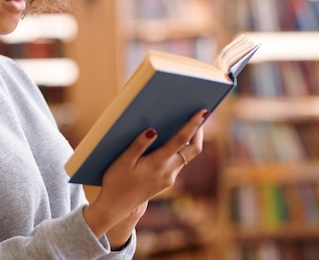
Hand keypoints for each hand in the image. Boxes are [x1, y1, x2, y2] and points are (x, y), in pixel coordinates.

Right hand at [82, 109, 206, 246]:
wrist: (116, 205)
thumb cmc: (116, 181)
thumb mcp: (123, 161)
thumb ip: (138, 145)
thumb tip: (152, 130)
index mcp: (158, 164)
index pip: (181, 141)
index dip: (193, 125)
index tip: (203, 112)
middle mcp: (168, 172)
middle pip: (193, 150)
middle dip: (198, 132)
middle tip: (200, 116)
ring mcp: (169, 178)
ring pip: (186, 157)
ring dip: (188, 141)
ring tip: (184, 125)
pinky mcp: (166, 181)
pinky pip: (178, 162)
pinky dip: (178, 150)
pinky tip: (170, 142)